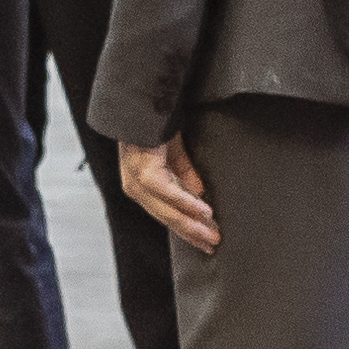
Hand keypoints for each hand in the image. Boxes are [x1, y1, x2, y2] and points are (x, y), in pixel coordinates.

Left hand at [118, 134, 217, 251]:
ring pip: (166, 210)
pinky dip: (186, 202)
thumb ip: (183, 175)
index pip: (165, 215)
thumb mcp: (174, 155)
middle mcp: (135, 187)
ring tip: (212, 232)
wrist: (144, 106)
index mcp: (140, 186)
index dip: (185, 230)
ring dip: (192, 223)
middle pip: (166, 217)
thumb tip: (199, 194)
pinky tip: (204, 211)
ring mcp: (137, 180)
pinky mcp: (144, 170)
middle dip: (191, 233)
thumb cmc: (156, 128)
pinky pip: (168, 192)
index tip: (204, 243)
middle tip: (213, 243)